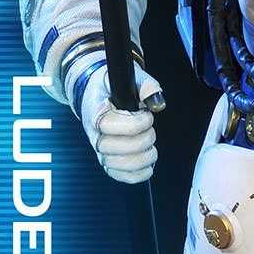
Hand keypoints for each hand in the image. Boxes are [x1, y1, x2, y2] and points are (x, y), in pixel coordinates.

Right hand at [78, 63, 163, 183]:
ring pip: (118, 165)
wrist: (97, 94)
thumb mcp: (128, 77)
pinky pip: (120, 176)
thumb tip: (158, 104)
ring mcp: (100, 150)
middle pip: (114, 149)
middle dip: (142, 140)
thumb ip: (146, 85)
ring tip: (151, 145)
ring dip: (142, 157)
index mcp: (95, 112)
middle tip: (150, 128)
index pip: (109, 126)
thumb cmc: (114, 86)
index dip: (135, 124)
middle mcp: (94, 135)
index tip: (147, 115)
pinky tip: (149, 163)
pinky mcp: (109, 162)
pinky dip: (138, 174)